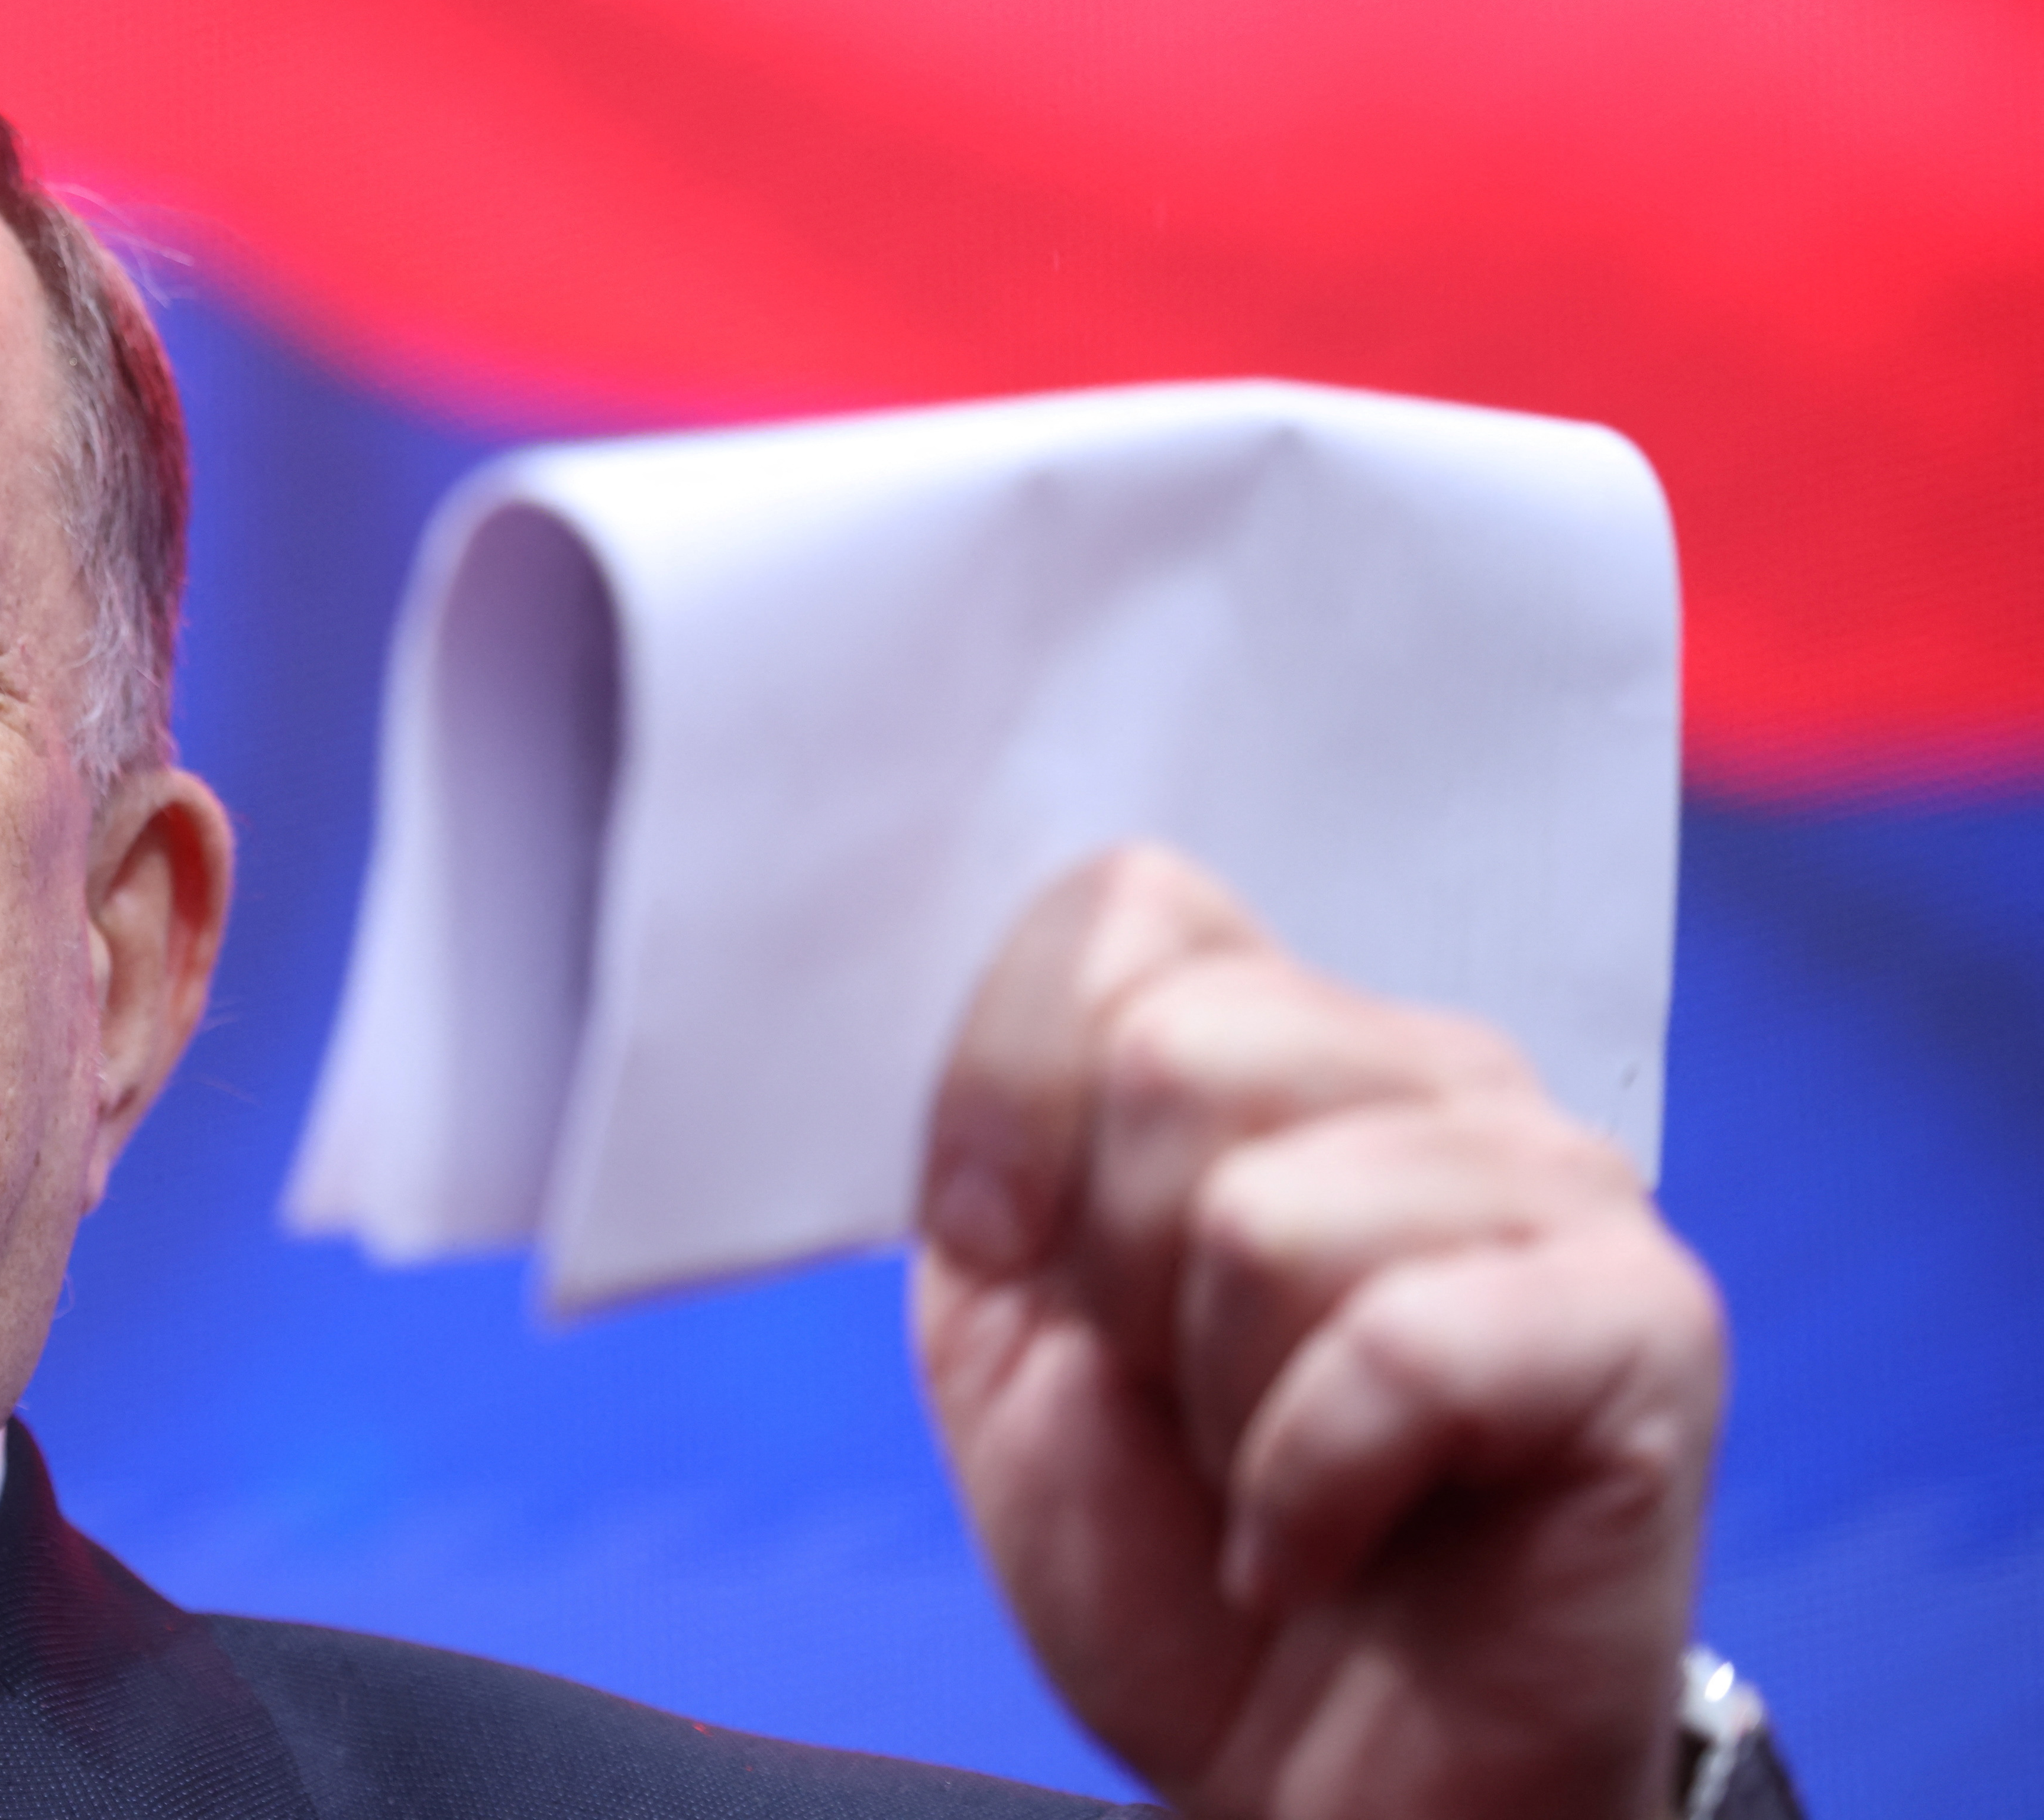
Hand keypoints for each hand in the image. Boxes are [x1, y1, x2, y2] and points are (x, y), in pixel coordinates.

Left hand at [911, 846, 1722, 1819]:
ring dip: (1216, 1399)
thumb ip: (996, 1143)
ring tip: (1269, 1473)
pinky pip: (1398, 1351)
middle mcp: (1434, 1076)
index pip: (1128, 907)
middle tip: (1182, 1401)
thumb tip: (1000, 988)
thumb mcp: (1006, 1329)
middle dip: (1115, 1273)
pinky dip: (1307, 1491)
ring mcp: (1560, 1188)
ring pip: (1268, 1211)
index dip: (1011, 1082)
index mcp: (1284, 1045)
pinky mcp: (1644, 1329)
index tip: (1001, 1244)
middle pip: (1179, 1052)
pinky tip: (1323, 1548)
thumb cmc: (1175, 1554)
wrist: (1313, 1787)